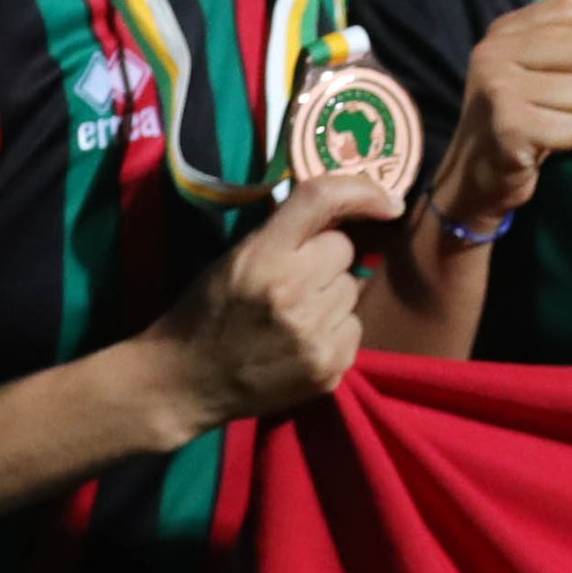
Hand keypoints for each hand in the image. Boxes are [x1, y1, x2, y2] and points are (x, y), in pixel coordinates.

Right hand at [151, 173, 371, 427]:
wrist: (185, 381)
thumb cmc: (206, 313)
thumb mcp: (232, 259)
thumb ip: (282, 235)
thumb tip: (342, 213)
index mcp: (261, 255)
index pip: (321, 200)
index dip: (361, 191)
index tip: (386, 201)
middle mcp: (292, 290)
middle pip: (345, 249)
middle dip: (325, 259)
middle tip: (293, 279)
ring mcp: (314, 333)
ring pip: (352, 290)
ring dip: (331, 295)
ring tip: (293, 315)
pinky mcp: (330, 366)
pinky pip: (354, 327)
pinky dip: (334, 331)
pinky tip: (300, 342)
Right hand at [440, 0, 571, 225]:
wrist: (475, 171)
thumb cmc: (518, 117)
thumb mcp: (531, 69)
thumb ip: (563, 44)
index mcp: (503, 31)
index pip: (571, 9)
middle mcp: (495, 52)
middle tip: (568, 103)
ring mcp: (499, 88)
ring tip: (551, 122)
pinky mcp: (509, 125)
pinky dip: (569, 140)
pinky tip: (543, 142)